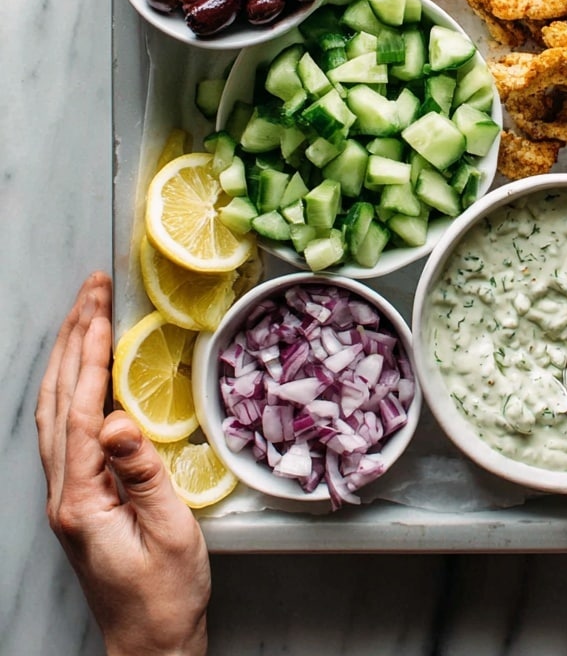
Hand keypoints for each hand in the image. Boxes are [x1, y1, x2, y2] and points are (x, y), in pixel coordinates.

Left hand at [36, 272, 210, 655]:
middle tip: (91, 290)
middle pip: (57, 401)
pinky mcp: (77, 498)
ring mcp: (66, 495)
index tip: (99, 309)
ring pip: (54, 412)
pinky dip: (72, 386)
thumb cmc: (165, 594)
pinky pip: (65, 429)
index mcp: (82, 499)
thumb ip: (143, 475)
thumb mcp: (167, 533)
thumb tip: (118, 422)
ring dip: (67, 357)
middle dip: (73, 338)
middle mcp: (64, 493)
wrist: (149, 644)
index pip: (82, 410)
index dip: (90, 355)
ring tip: (85, 312)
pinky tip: (85, 371)